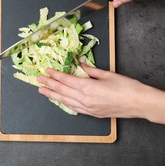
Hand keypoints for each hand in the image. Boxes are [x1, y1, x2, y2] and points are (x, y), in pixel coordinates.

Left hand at [37, 65, 164, 122]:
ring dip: (53, 95)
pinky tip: (59, 101)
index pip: (66, 80)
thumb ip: (91, 70)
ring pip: (65, 101)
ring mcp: (88, 108)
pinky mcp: (92, 113)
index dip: (55, 75)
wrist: (139, 103)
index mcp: (87, 87)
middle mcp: (85, 99)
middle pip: (62, 91)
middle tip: (39, 80)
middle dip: (49, 84)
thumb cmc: (127, 88)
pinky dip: (65, 103)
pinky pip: (74, 108)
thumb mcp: (108, 74)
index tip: (47, 70)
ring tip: (42, 91)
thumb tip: (81, 65)